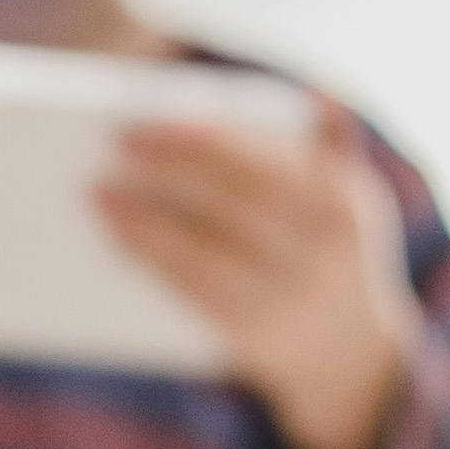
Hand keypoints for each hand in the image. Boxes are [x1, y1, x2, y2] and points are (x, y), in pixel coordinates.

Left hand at [94, 97, 412, 448]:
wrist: (352, 354)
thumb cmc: (330, 246)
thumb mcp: (348, 197)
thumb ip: (331, 145)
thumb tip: (321, 94)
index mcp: (342, 206)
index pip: (265, 167)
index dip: (206, 143)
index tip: (151, 119)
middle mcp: (320, 259)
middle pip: (231, 207)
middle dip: (170, 173)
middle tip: (114, 144)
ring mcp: (287, 304)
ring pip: (204, 257)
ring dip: (145, 225)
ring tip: (97, 193)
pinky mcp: (253, 339)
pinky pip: (194, 295)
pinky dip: (152, 264)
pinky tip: (116, 238)